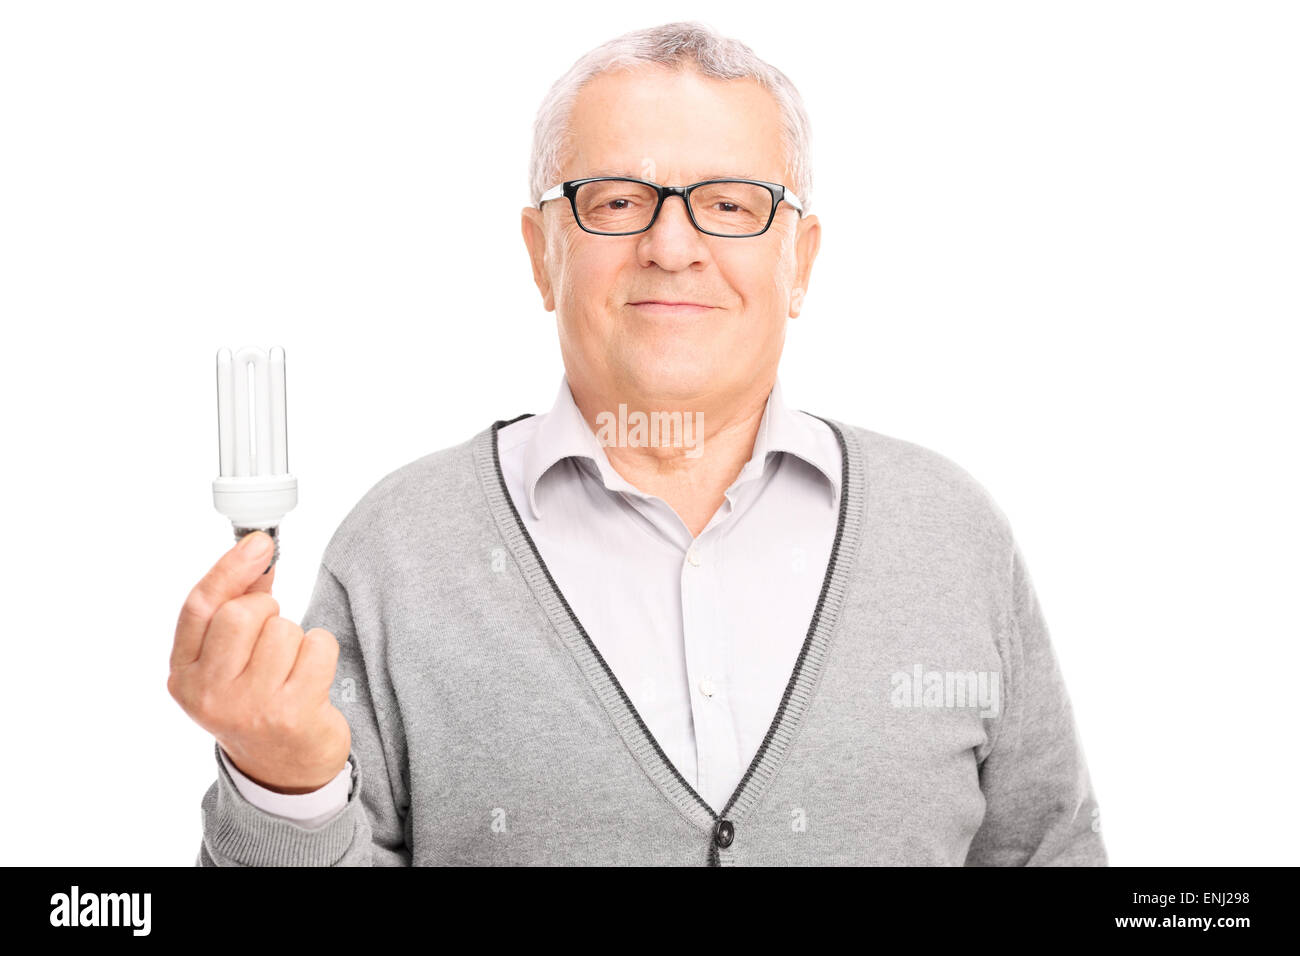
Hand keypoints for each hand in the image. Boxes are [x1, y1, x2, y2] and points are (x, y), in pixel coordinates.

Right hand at [168, 531, 350, 792]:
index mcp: (185, 675)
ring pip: (284, 629)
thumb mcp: (229, 661)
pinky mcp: (292, 713)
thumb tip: (256, 553)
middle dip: (267, 609)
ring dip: (296, 637)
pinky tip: (311, 676)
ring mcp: (250, 707)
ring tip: (290, 667)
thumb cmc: (256, 701)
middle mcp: (210, 694)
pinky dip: (321, 650)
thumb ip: (235, 607)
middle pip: (242, 614)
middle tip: (272, 634)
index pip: (200, 607)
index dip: (230, 567)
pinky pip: (318, 646)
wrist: (283, 770)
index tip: (260, 541)